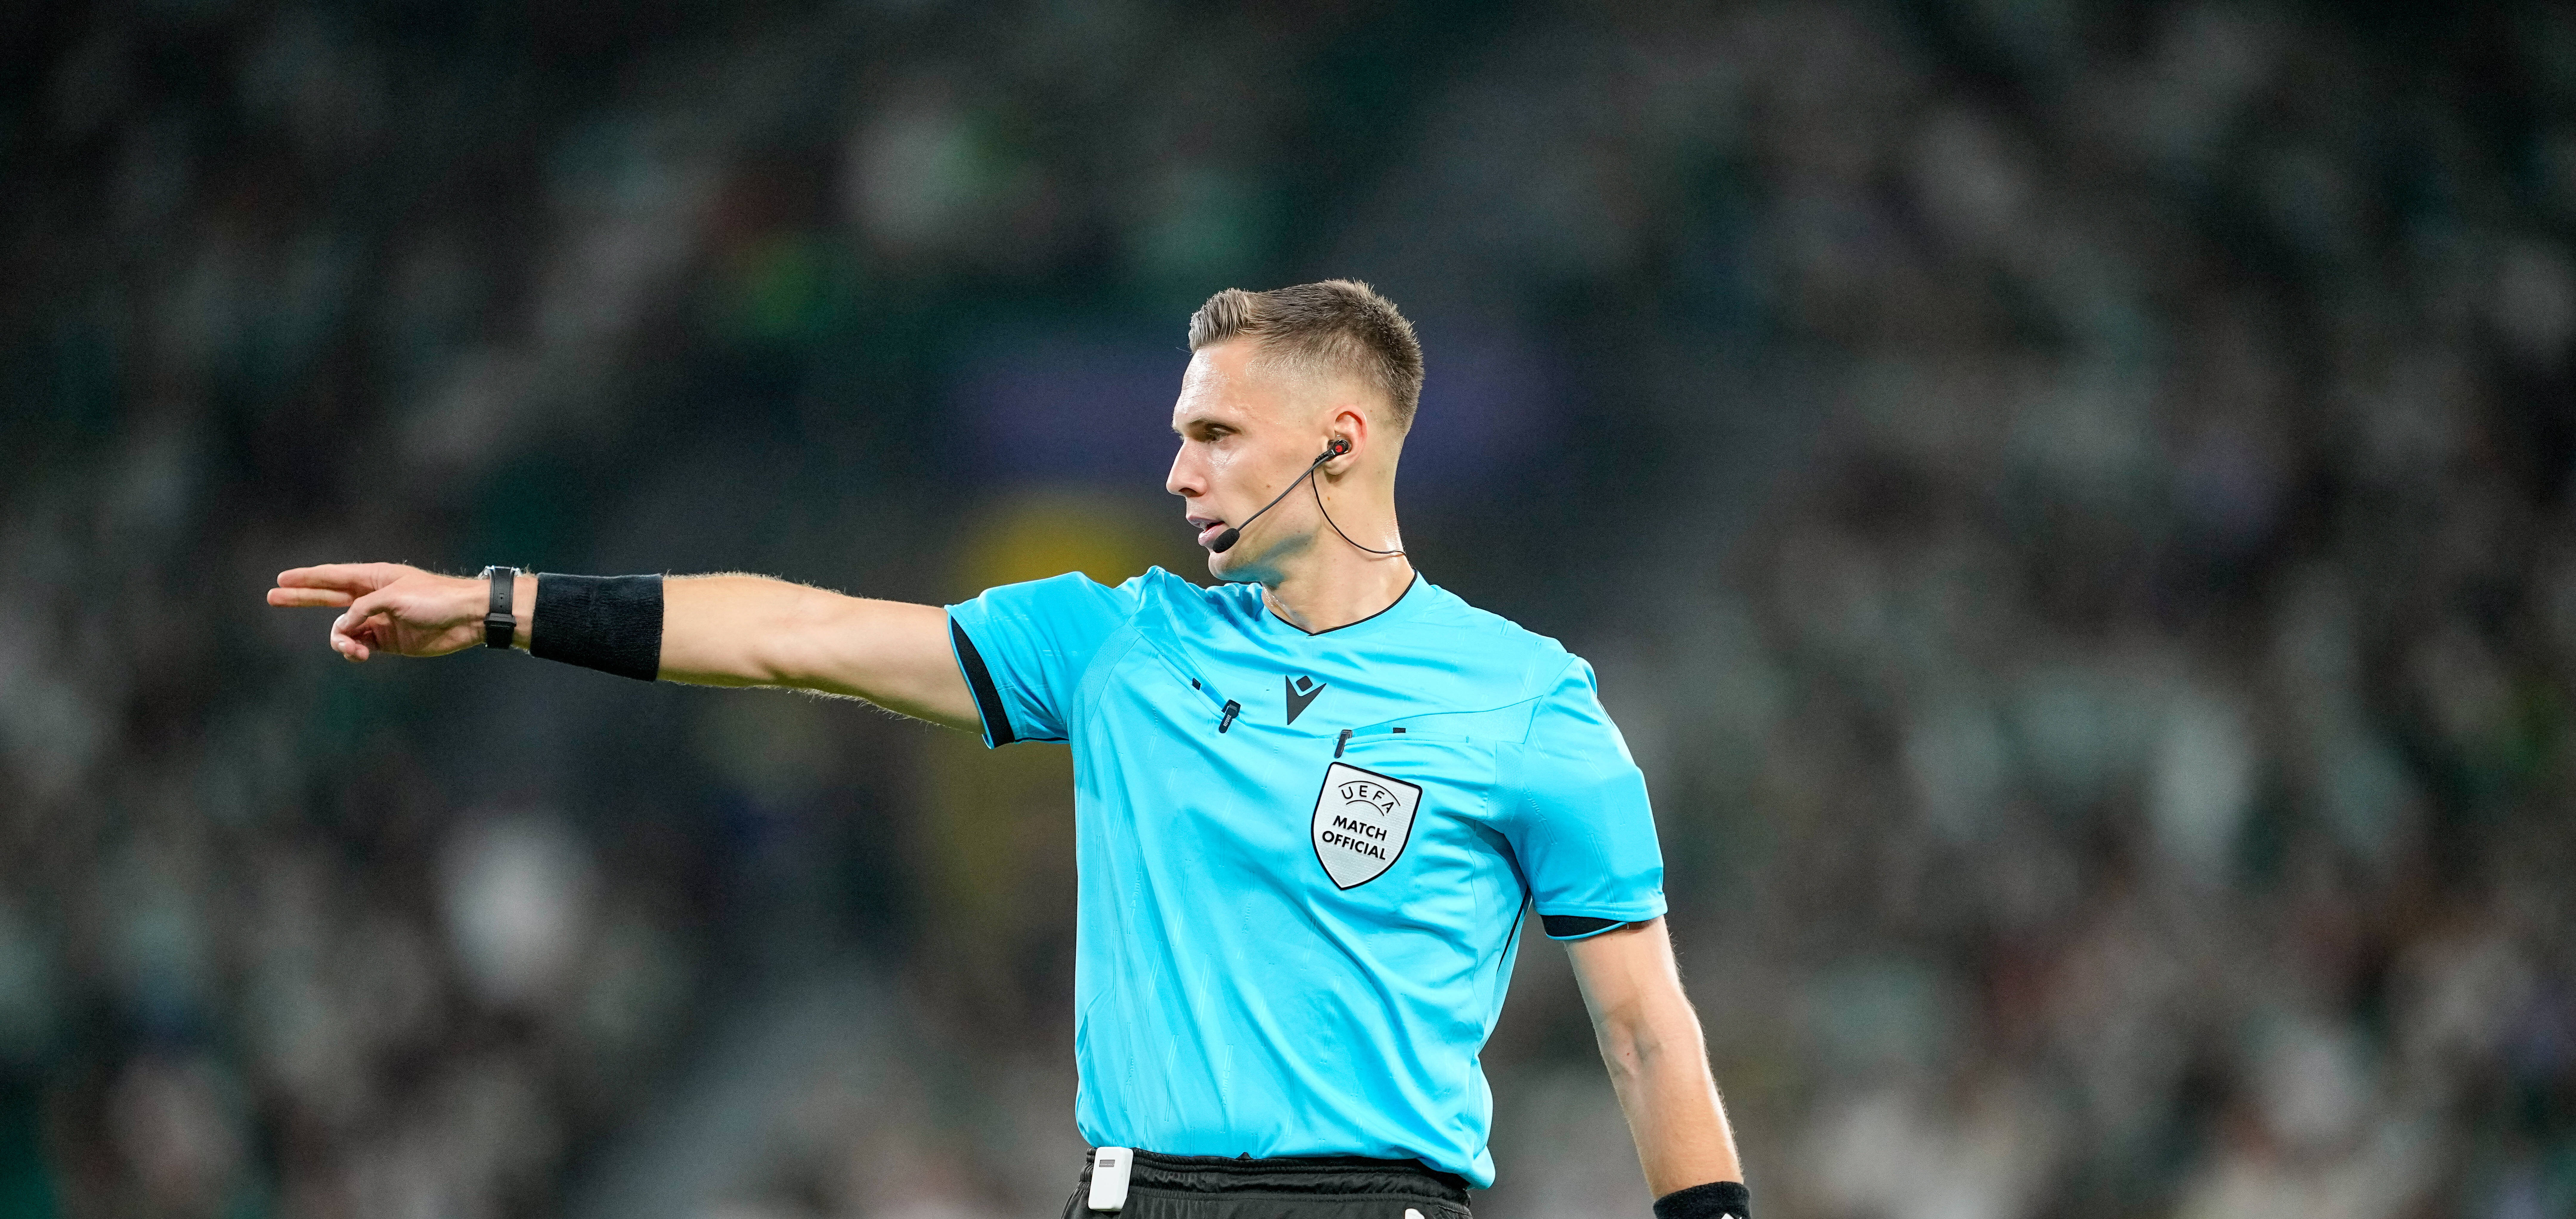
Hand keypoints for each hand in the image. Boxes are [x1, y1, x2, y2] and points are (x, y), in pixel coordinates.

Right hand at [268, 563, 487, 661]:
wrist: (468, 618)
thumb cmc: (435, 599)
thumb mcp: (395, 597)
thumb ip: (362, 610)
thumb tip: (342, 628)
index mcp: (374, 578)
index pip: (332, 576)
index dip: (306, 577)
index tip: (282, 578)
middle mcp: (372, 598)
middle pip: (328, 597)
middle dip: (301, 598)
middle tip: (272, 597)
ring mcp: (379, 620)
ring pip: (344, 630)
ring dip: (340, 639)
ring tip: (352, 648)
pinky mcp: (388, 641)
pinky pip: (359, 645)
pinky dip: (354, 650)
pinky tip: (360, 654)